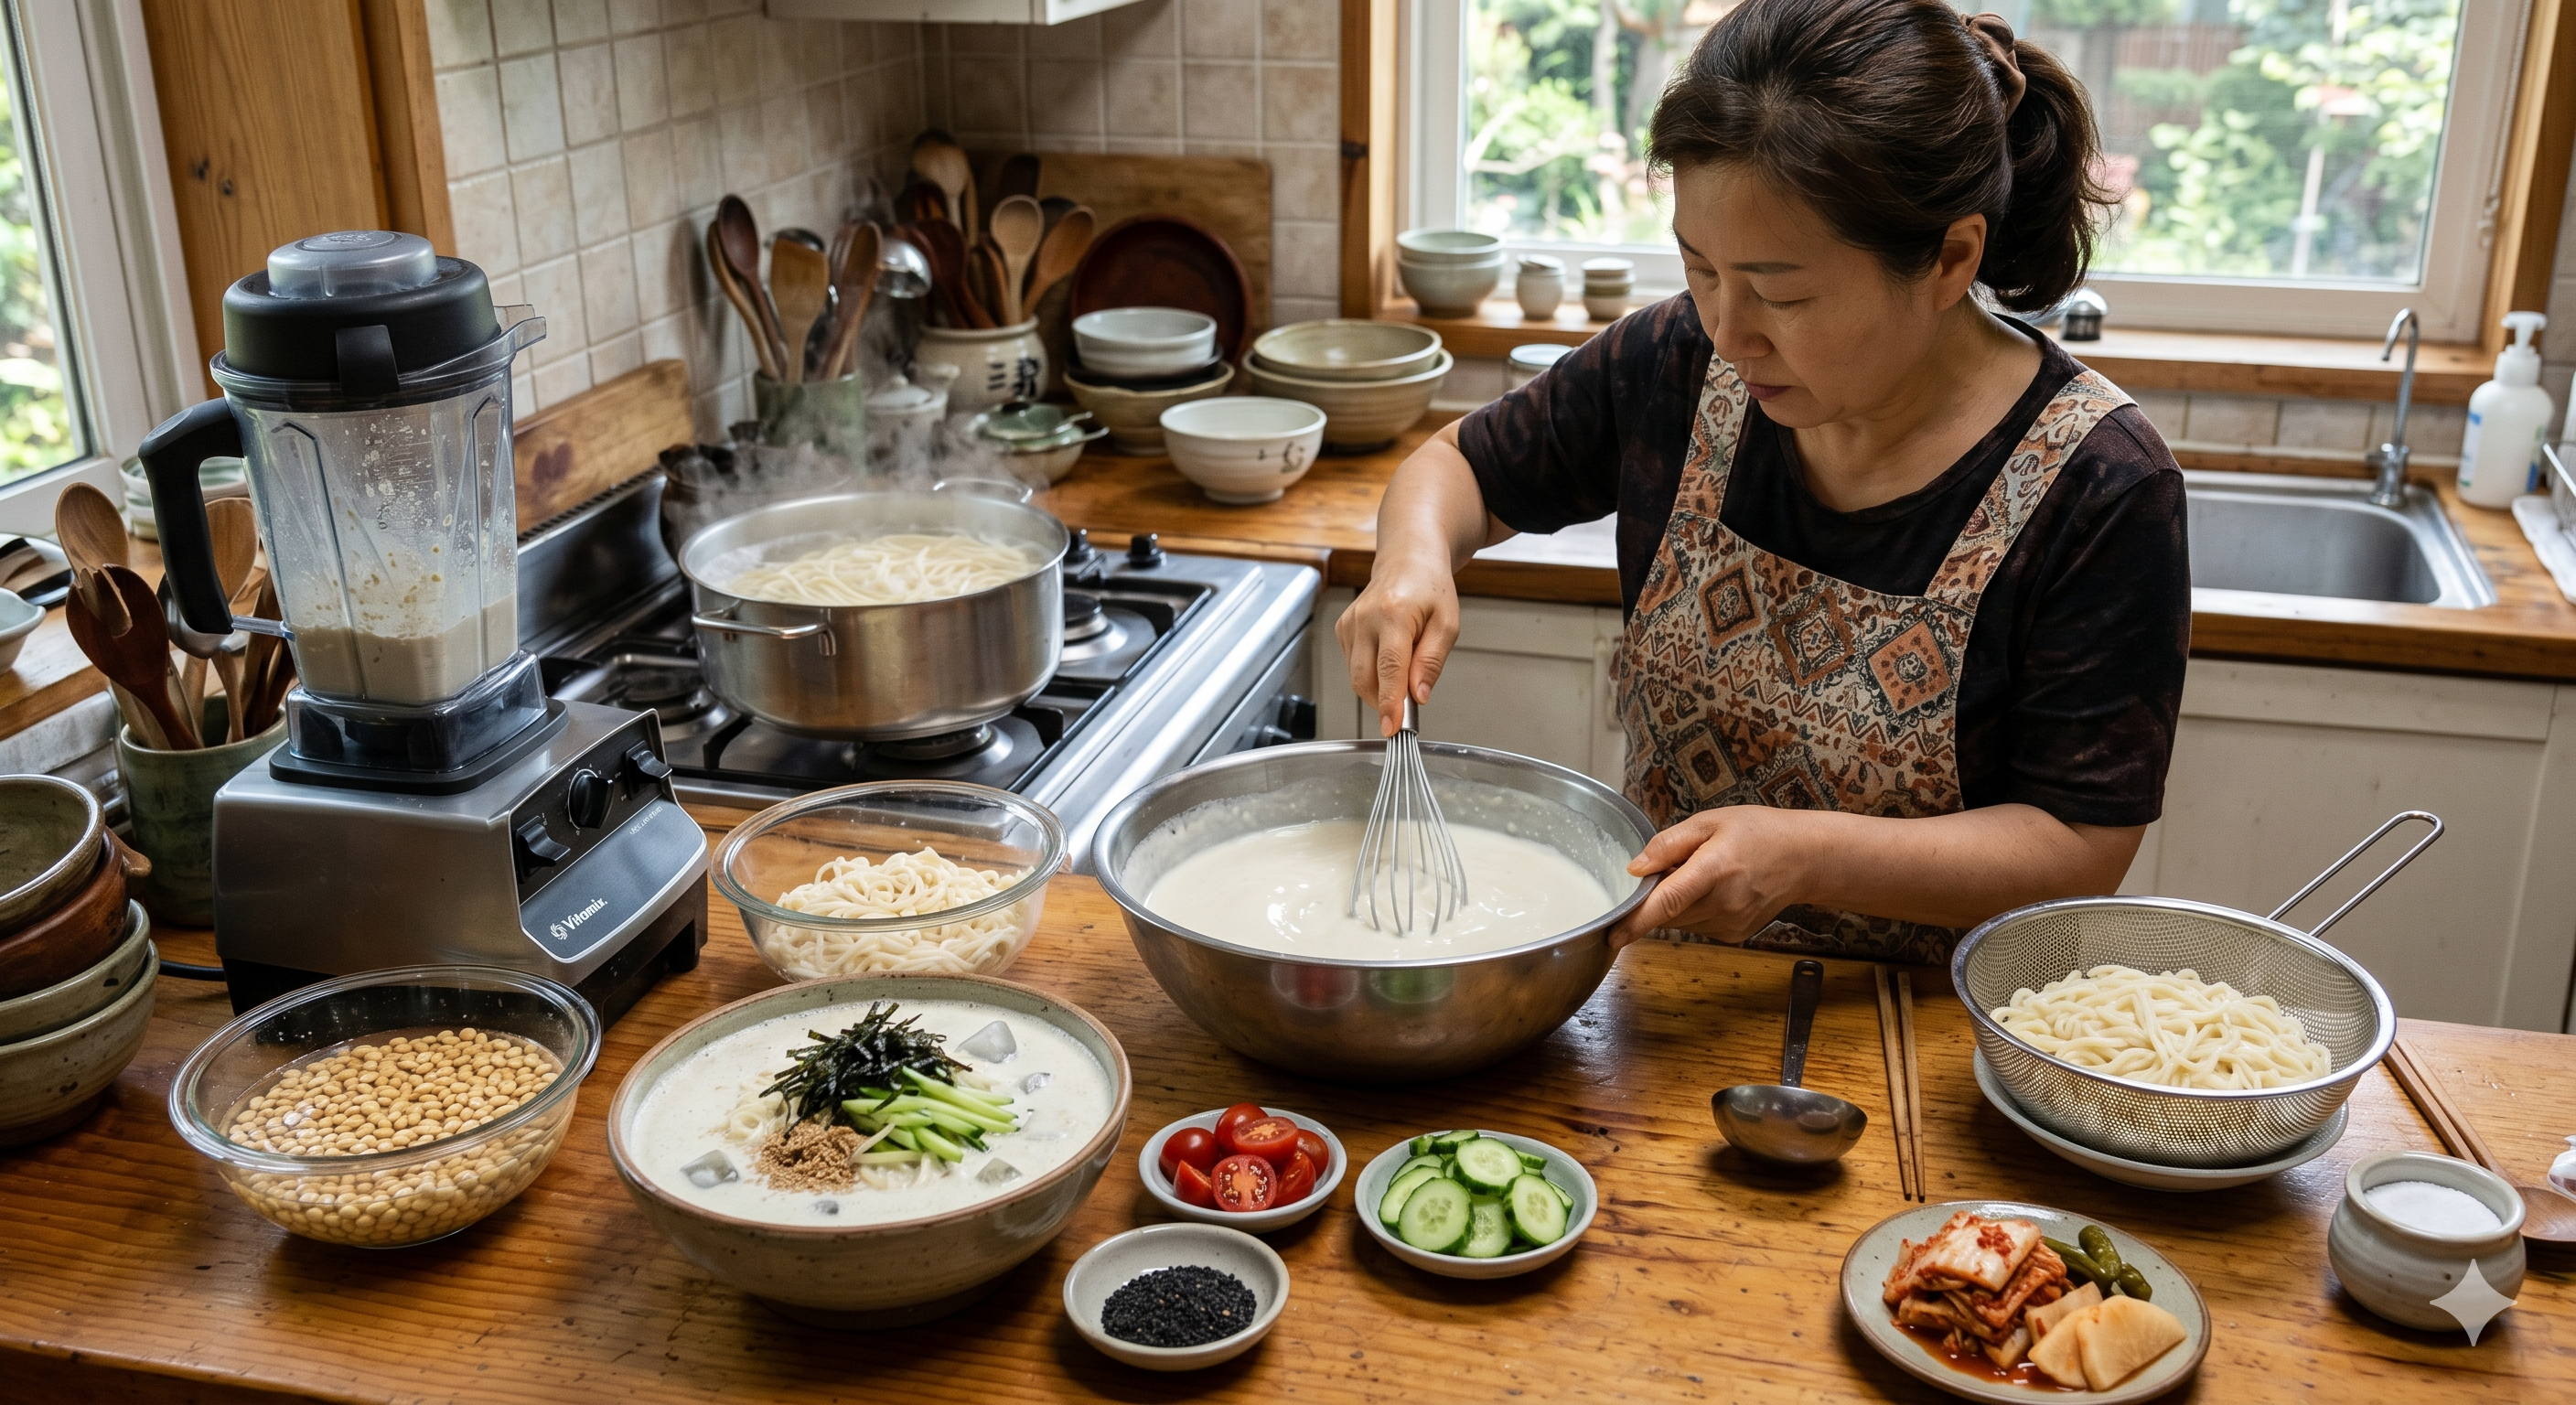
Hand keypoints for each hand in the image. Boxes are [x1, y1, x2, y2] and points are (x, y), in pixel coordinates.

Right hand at [1334, 554, 1460, 736]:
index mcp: (1393, 613)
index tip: (1392, 727)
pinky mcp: (1342, 629)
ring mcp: (1349, 623)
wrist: (1407, 561)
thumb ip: (1431, 661)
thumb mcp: (1447, 624)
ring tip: (1404, 670)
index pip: (1388, 668)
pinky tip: (1388, 656)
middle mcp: (1365, 618)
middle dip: (1383, 702)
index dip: (1389, 702)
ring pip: (1357, 676)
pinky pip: (1354, 666)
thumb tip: (1418, 695)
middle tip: (1406, 709)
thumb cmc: (1430, 589)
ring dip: (1379, 687)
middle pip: (1364, 678)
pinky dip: (1372, 673)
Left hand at [1608, 806, 1813, 947]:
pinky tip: (1716, 890)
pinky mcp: (1734, 935)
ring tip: (1702, 874)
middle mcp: (1723, 903)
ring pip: (1679, 922)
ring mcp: (1730, 924)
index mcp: (1714, 869)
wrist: (1805, 859)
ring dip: (1677, 904)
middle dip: (1658, 894)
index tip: (1611, 934)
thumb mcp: (1711, 822)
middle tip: (1678, 865)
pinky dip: (1694, 911)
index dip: (1636, 920)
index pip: (1668, 901)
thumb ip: (1669, 844)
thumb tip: (1634, 869)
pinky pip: (1697, 927)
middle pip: (1667, 912)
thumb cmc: (1758, 833)